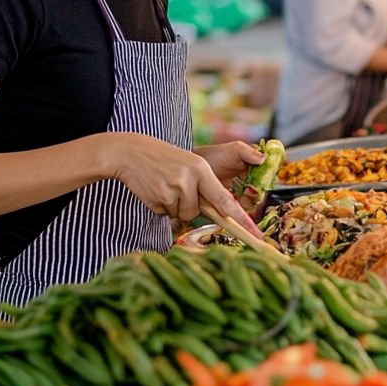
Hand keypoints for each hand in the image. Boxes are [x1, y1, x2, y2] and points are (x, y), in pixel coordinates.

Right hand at [107, 133, 261, 236]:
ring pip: (182, 215)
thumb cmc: (167, 159)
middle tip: (178, 186)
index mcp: (201, 169)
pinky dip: (162, 206)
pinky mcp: (157, 201)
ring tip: (166, 185)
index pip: (223, 199)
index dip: (239, 217)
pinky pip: (167, 215)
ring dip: (175, 206)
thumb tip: (222, 209)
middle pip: (197, 211)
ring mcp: (171, 192)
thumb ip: (206, 185)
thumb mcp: (191, 164)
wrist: (133, 153)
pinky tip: (156, 189)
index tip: (253, 232)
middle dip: (190, 205)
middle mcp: (188, 181)